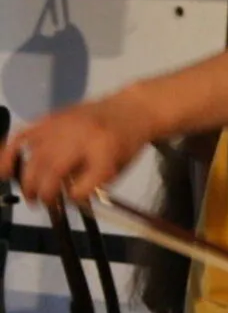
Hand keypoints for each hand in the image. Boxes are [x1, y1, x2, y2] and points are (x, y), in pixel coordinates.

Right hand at [0, 96, 151, 206]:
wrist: (130, 109)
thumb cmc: (126, 143)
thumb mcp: (119, 168)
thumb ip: (93, 184)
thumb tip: (67, 199)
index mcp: (105, 151)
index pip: (83, 182)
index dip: (74, 197)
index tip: (69, 202)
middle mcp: (81, 136)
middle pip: (52, 169)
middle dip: (43, 192)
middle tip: (42, 203)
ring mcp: (63, 125)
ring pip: (35, 157)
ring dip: (28, 180)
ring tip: (31, 194)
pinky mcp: (51, 118)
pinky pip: (24, 135)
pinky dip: (9, 153)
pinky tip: (5, 170)